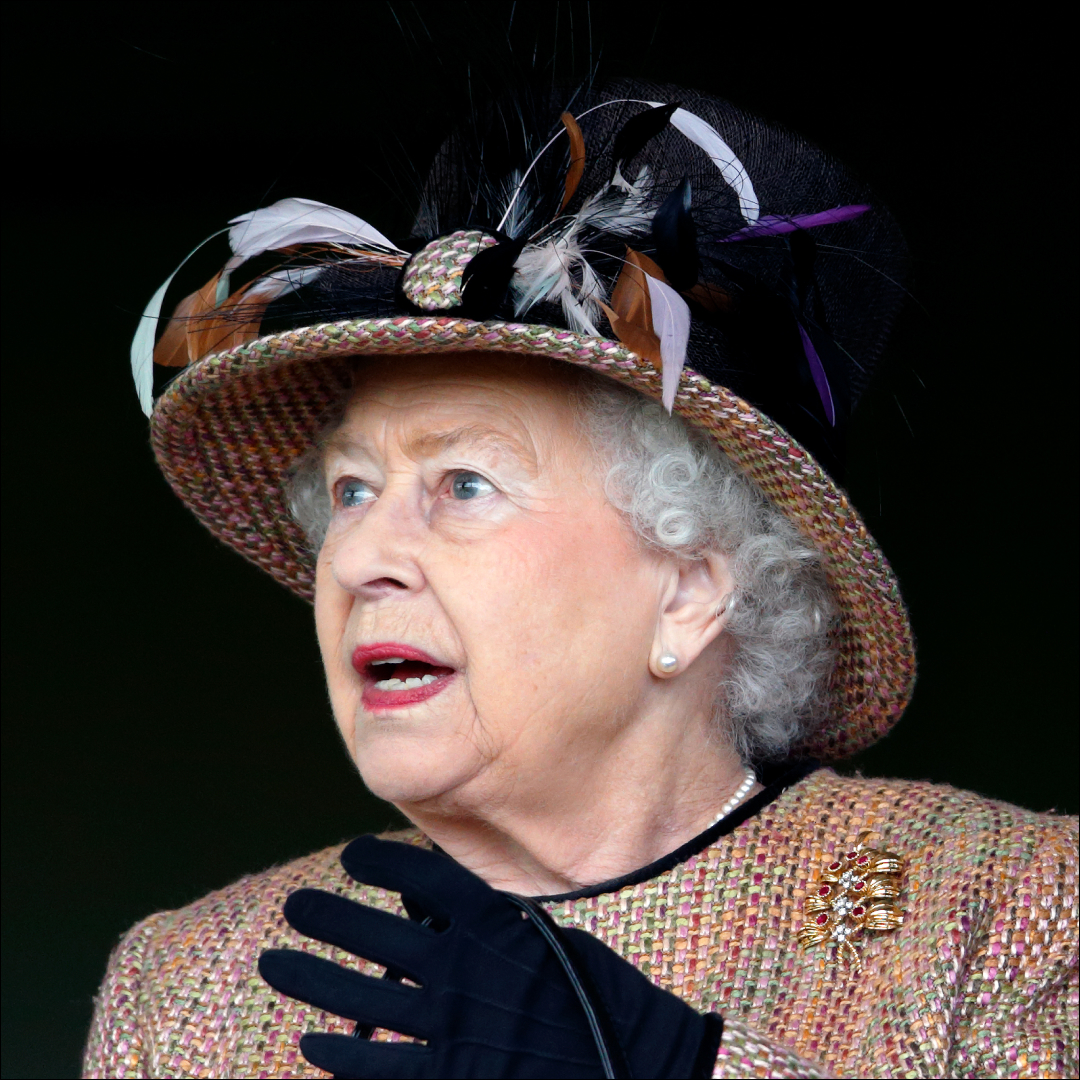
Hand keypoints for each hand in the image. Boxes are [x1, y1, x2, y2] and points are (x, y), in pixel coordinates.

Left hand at [259, 836, 721, 1078]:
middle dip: (327, 918)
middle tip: (292, 906)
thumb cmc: (599, 997)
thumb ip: (498, 924)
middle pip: (376, 935)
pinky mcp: (451, 1075)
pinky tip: (314, 1044)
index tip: (353, 856)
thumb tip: (455, 909)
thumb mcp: (553, 940)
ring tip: (274, 961)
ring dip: (313, 978)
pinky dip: (344, 1053)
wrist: (632, 1063)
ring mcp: (451, 1024)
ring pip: (362, 996)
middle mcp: (462, 968)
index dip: (380, 864)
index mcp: (493, 925)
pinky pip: (381, 1065)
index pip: (422, 881)